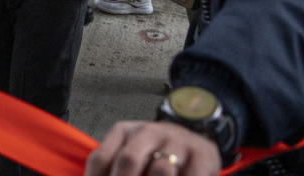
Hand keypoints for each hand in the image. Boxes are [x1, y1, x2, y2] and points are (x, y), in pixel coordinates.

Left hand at [85, 121, 220, 175]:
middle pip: (128, 160)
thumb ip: (115, 168)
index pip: (101, 159)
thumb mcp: (131, 154)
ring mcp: (176, 141)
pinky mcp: (202, 155)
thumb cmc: (154, 154)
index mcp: (124, 132)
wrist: (194, 139)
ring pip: (160, 170)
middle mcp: (149, 132)